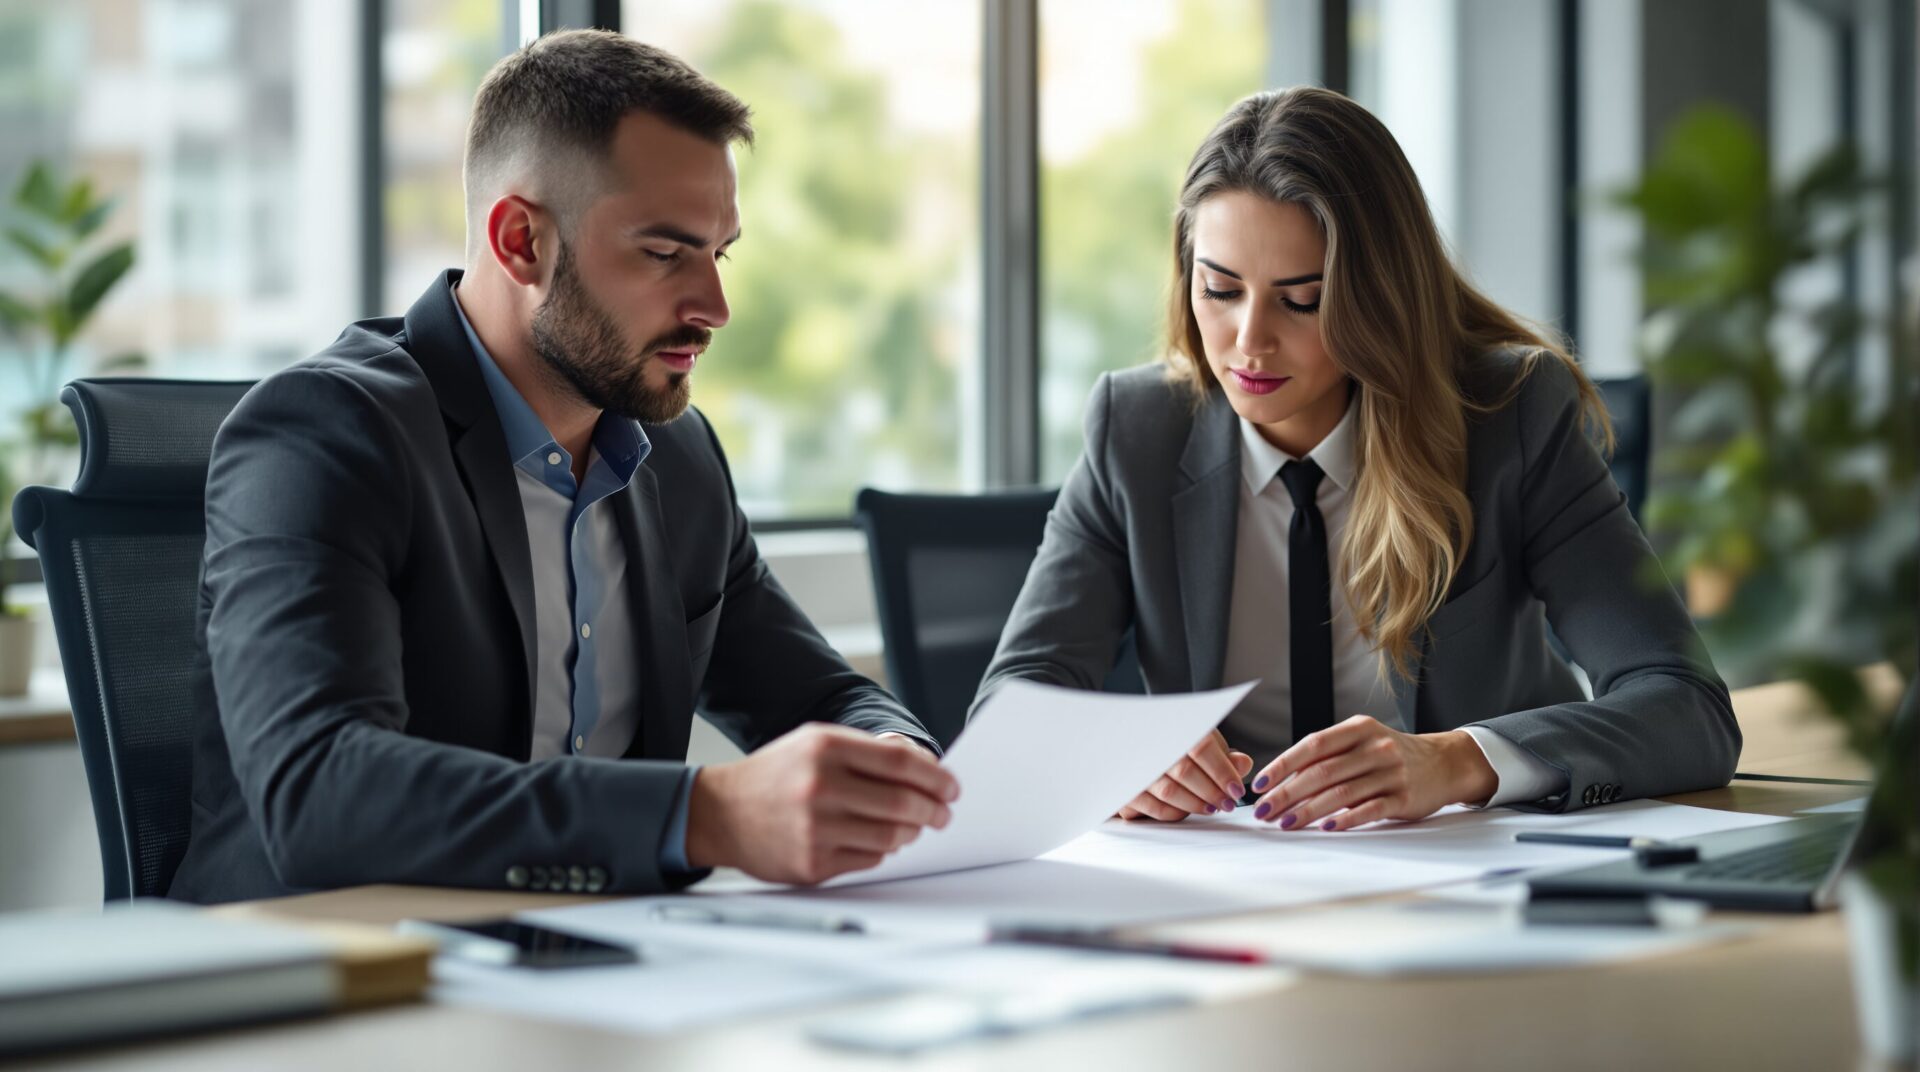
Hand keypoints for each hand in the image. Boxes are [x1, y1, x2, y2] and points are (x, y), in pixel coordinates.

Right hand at [685, 723, 959, 883]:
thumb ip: (866, 752)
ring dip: (913, 832)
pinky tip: (883, 841)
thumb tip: (924, 768)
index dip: (935, 776)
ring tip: (915, 826)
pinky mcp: (812, 863)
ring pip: (891, 836)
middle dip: (933, 809)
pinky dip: (884, 851)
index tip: (951, 786)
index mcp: (824, 748)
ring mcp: (815, 829)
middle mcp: (820, 787)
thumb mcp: (814, 743)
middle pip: (901, 802)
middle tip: (943, 812)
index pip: (899, 762)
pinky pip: (869, 859)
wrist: (721, 813)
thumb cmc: (777, 775)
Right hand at [1117, 730, 1254, 821]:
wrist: (1131, 739)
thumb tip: (1243, 764)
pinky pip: (1154, 807)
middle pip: (1185, 772)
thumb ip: (1222, 754)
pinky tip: (1188, 811)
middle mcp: (1150, 744)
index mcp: (1173, 725)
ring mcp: (1136, 767)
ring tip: (1211, 807)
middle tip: (1227, 803)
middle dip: (1212, 792)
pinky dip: (1175, 813)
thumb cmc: (1172, 741)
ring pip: (1170, 792)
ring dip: (1196, 804)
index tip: (1236, 790)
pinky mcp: (1126, 789)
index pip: (1201, 748)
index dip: (1222, 772)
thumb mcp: (1199, 739)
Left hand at [1248, 716, 1495, 831]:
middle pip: (1322, 772)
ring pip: (1340, 793)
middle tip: (1264, 811)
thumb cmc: (1392, 755)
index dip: (1283, 765)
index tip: (1260, 784)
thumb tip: (1283, 779)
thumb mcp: (1363, 741)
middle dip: (1287, 794)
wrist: (1445, 764)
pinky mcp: (1404, 798)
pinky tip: (1325, 827)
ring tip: (1285, 824)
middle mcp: (1374, 747)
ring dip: (1308, 811)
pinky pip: (1369, 810)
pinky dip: (1344, 819)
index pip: (1312, 745)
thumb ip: (1330, 754)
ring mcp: (1391, 772)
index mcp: (1359, 729)